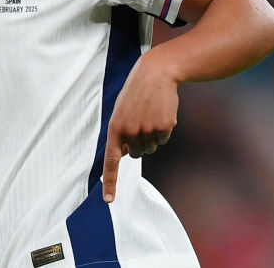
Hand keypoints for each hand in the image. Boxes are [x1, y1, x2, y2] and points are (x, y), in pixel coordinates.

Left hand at [101, 54, 178, 202]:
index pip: (111, 161)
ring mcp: (148, 130)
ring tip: (150, 112)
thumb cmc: (136, 91)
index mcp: (115, 127)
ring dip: (152, 135)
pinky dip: (164, 129)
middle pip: (137, 154)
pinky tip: (161, 112)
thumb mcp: (121, 110)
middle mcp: (131, 132)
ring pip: (151, 147)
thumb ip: (121, 132)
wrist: (156, 72)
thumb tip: (126, 153)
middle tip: (141, 119)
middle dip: (139, 142)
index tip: (108, 200)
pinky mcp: (164, 126)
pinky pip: (164, 138)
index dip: (110, 182)